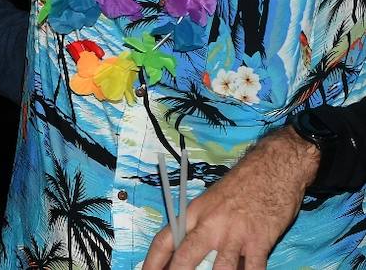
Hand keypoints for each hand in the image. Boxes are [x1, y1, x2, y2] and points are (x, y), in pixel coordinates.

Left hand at [144, 127, 319, 269]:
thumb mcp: (212, 200)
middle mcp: (210, 224)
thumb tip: (190, 251)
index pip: (166, 240)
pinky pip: (253, 268)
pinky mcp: (259, 239)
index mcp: (194, 212)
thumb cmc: (242, 184)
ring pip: (220, 269)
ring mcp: (235, 233)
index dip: (153, 260)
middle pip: (186, 256)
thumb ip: (201, 225)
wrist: (273, 166)